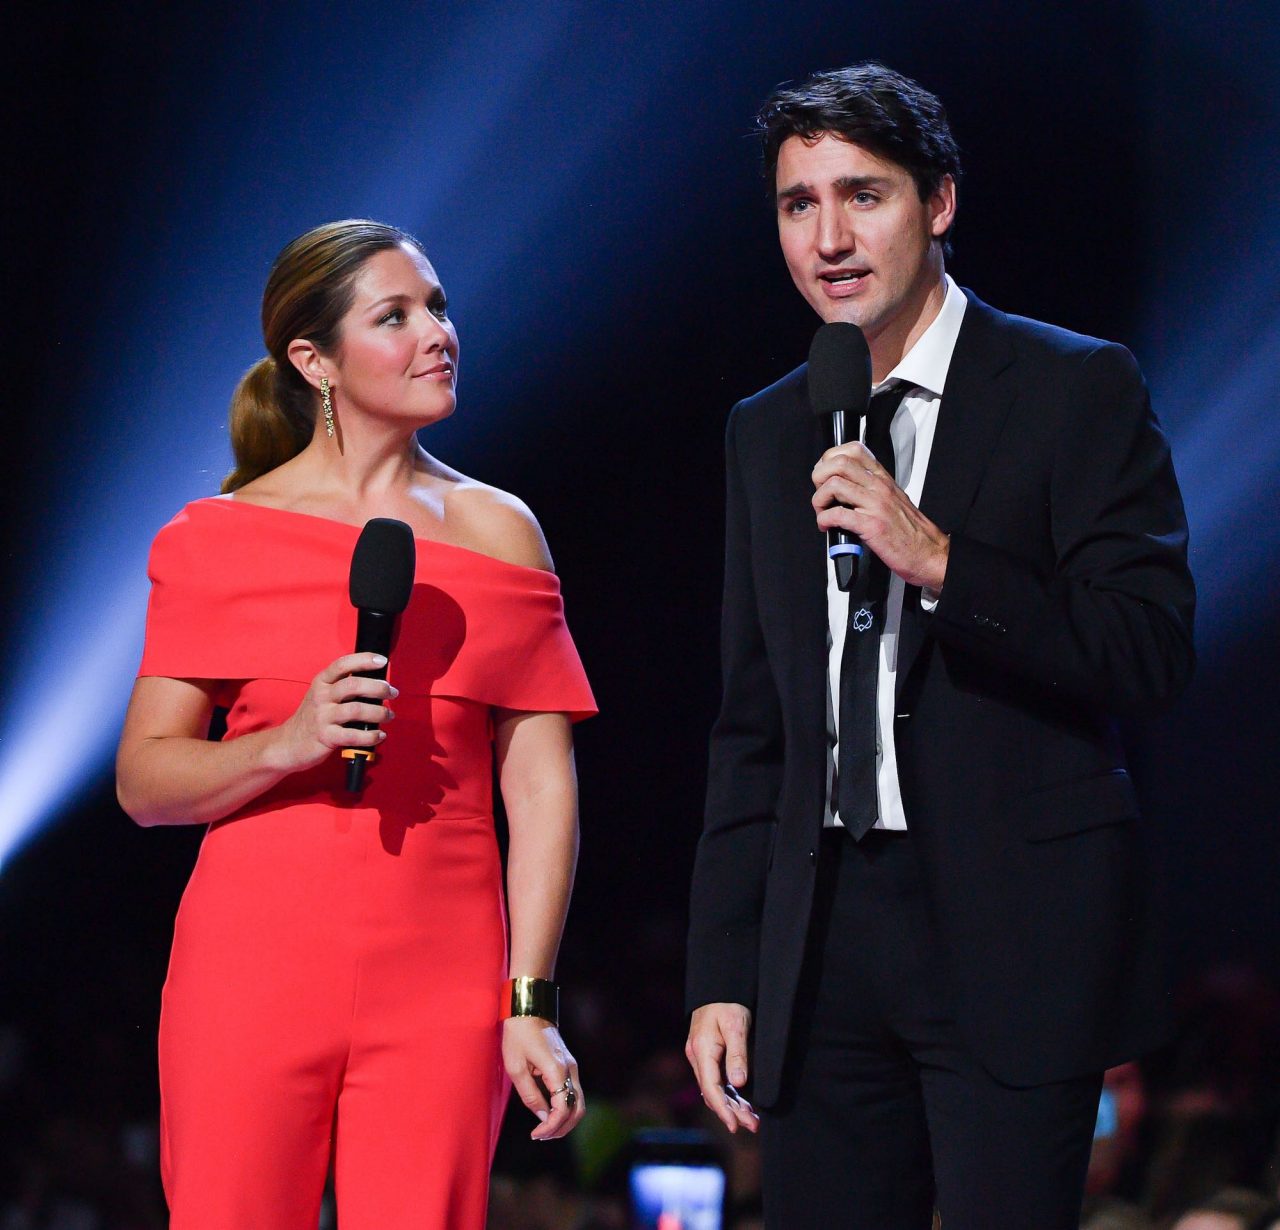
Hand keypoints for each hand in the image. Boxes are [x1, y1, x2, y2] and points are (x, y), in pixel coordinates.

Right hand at [268, 653, 396, 771]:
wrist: (288, 744)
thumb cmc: (313, 718)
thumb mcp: (322, 696)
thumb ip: (343, 687)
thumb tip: (376, 682)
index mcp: (321, 683)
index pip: (342, 664)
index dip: (364, 660)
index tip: (382, 661)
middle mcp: (321, 697)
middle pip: (353, 685)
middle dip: (378, 687)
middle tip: (392, 692)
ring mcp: (322, 717)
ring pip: (356, 709)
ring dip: (379, 712)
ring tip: (389, 715)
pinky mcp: (326, 737)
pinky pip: (354, 735)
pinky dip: (371, 735)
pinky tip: (380, 735)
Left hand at [502, 1017, 584, 1140]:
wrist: (529, 1009)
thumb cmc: (518, 1035)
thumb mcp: (516, 1067)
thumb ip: (530, 1095)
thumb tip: (542, 1117)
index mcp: (557, 1070)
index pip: (562, 1109)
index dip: (551, 1127)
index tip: (535, 1134)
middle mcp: (570, 1069)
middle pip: (577, 1109)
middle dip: (562, 1128)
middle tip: (541, 1136)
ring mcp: (572, 1066)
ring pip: (579, 1102)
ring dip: (565, 1120)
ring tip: (546, 1129)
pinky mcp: (568, 1064)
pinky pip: (573, 1092)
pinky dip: (565, 1108)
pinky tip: (549, 1113)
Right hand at [685, 1003, 758, 1133]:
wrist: (718, 987)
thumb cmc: (728, 1004)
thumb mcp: (737, 1026)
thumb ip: (737, 1055)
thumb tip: (739, 1083)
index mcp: (702, 1050)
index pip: (710, 1087)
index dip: (723, 1109)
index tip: (735, 1126)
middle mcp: (697, 1057)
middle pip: (712, 1092)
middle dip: (731, 1112)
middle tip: (753, 1125)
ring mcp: (700, 1057)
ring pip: (714, 1089)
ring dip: (731, 1105)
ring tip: (751, 1120)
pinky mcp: (706, 1056)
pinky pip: (716, 1081)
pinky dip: (728, 1094)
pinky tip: (742, 1104)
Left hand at [812, 443, 949, 590]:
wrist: (929, 552)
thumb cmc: (910, 530)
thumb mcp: (892, 499)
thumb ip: (870, 489)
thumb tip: (843, 487)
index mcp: (882, 479)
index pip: (853, 450)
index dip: (830, 459)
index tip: (825, 475)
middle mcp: (879, 487)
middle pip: (838, 463)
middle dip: (819, 477)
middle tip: (821, 494)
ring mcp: (876, 505)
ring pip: (834, 485)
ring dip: (819, 500)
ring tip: (822, 512)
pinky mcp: (872, 526)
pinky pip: (838, 514)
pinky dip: (824, 520)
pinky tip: (828, 527)